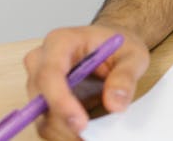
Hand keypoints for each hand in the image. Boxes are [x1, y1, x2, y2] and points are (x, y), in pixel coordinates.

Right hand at [22, 24, 149, 139]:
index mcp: (60, 42)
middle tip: (90, 138)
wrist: (112, 46)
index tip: (81, 124)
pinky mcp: (44, 101)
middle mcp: (41, 61)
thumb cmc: (119, 45)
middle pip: (39, 100)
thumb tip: (115, 104)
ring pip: (41, 117)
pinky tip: (85, 138)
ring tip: (91, 139)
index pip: (50, 74)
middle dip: (63, 124)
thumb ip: (125, 76)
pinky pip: (47, 124)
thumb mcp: (133, 55)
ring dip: (64, 133)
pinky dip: (64, 135)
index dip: (61, 102)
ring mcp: (39, 83)